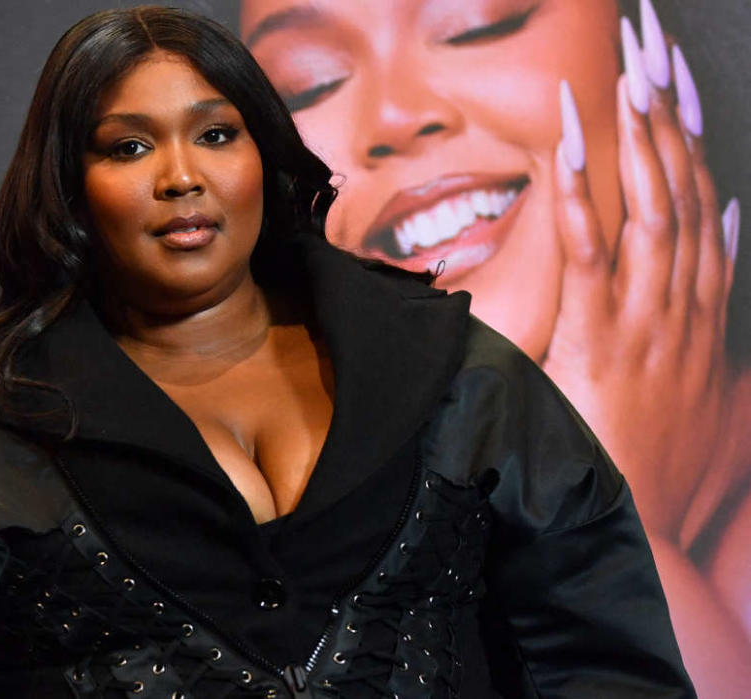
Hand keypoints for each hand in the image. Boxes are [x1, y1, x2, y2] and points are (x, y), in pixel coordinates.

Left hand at [544, 13, 740, 540]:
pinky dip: (583, 196)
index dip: (691, 138)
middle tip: (653, 45)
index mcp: (701, 311)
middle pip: (682, 189)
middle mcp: (683, 304)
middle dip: (667, 112)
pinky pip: (591, 254)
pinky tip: (570, 145)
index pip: (703, 203)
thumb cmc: (661, 460)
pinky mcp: (601, 341)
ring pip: (649, 209)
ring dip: (637, 136)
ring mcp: (646, 319)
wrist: (644, 529)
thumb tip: (724, 232)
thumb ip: (715, 306)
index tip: (677, 82)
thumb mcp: (709, 384)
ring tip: (627, 70)